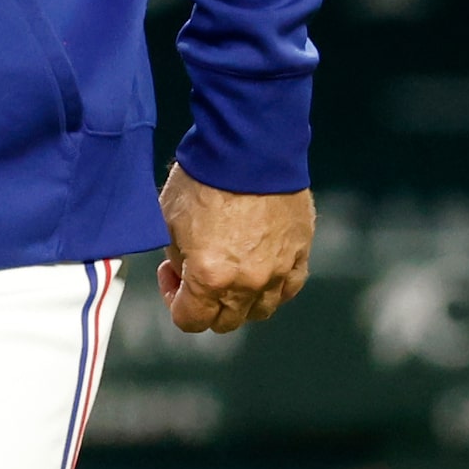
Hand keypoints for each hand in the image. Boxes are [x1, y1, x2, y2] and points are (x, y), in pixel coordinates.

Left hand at [158, 163, 312, 332]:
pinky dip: (271, 286)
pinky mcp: (300, 255)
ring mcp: (278, 272)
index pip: (189, 321)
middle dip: (205, 303)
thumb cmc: (202, 178)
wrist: (248, 148)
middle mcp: (247, 283)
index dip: (173, 300)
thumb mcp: (168, 220)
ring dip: (239, 299)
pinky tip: (257, 264)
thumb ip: (177, 258)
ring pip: (259, 310)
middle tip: (195, 270)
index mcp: (210, 277)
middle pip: (225, 321)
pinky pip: (287, 288)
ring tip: (228, 267)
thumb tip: (185, 272)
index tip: (170, 273)